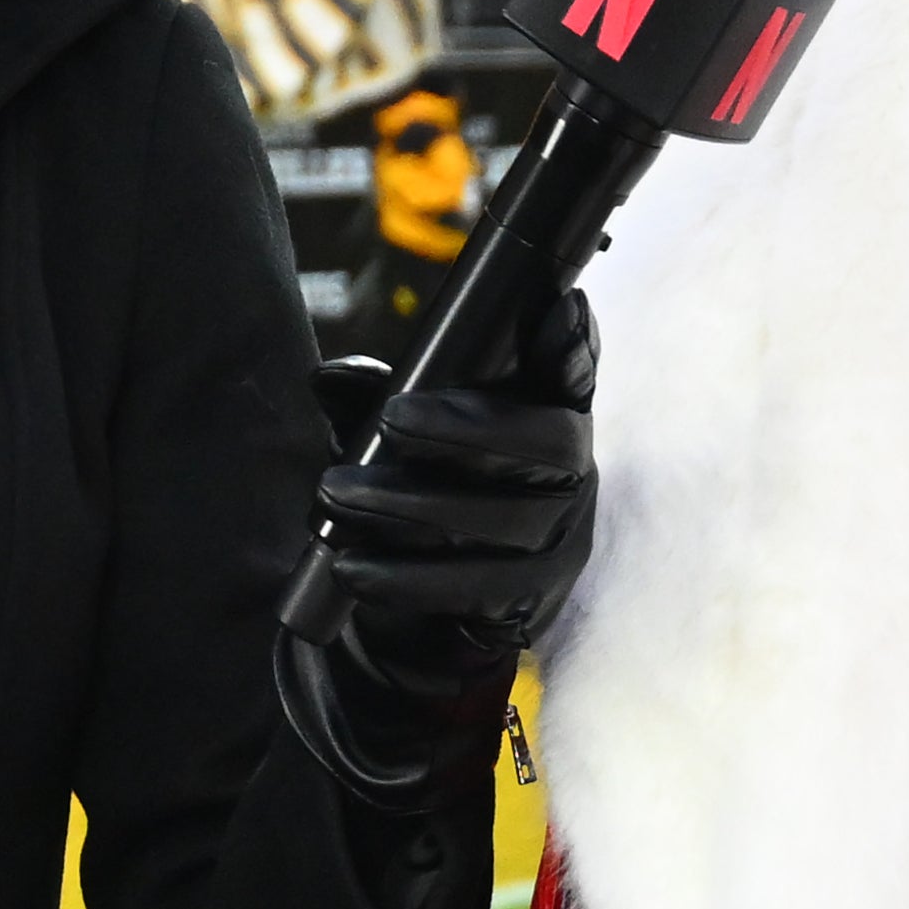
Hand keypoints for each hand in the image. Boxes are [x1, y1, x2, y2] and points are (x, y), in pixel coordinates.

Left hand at [277, 298, 595, 795]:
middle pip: (548, 444)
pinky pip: (475, 587)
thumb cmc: (438, 488)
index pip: (577, 375)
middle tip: (391, 416)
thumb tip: (330, 378)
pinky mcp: (532, 599)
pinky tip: (351, 566)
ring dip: (411, 504)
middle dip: (468, 428)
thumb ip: (376, 400)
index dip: (576, 347)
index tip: (563, 309)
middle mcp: (574, 475)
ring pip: (502, 519)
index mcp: (555, 416)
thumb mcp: (408, 439)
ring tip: (335, 491)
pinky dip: (407, 578)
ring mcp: (560, 540)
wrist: (455, 598)